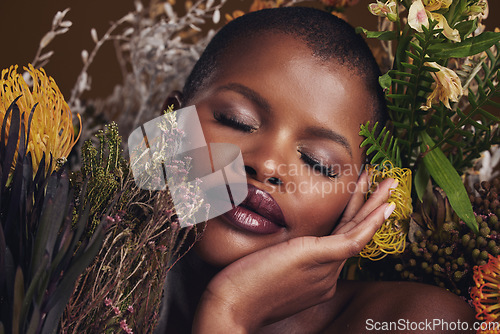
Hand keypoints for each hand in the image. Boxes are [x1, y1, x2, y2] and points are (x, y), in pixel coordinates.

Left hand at [192, 172, 396, 332]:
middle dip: (373, 207)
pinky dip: (370, 221)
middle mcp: (327, 276)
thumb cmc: (241, 288)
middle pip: (355, 234)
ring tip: (390, 182)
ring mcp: (326, 270)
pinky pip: (352, 239)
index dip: (353, 217)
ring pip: (357, 232)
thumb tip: (280, 245)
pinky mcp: (318, 258)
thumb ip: (282, 260)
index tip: (357, 197)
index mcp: (317, 279)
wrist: (231, 306)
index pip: (339, 242)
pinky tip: (384, 206)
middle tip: (389, 184)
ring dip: (375, 204)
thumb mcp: (267, 271)